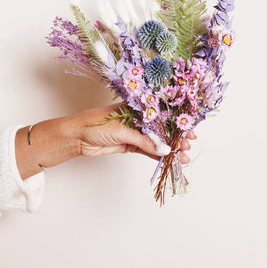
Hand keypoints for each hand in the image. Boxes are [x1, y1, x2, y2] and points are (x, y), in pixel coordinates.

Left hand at [72, 102, 196, 163]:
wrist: (76, 137)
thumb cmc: (96, 124)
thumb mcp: (122, 130)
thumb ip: (144, 140)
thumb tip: (164, 149)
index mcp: (137, 107)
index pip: (162, 114)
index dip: (176, 123)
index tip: (189, 131)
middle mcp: (138, 118)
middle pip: (162, 128)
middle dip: (176, 138)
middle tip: (188, 147)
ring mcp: (134, 131)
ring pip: (156, 141)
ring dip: (169, 149)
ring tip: (182, 158)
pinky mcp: (130, 144)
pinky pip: (147, 150)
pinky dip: (157, 156)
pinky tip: (168, 160)